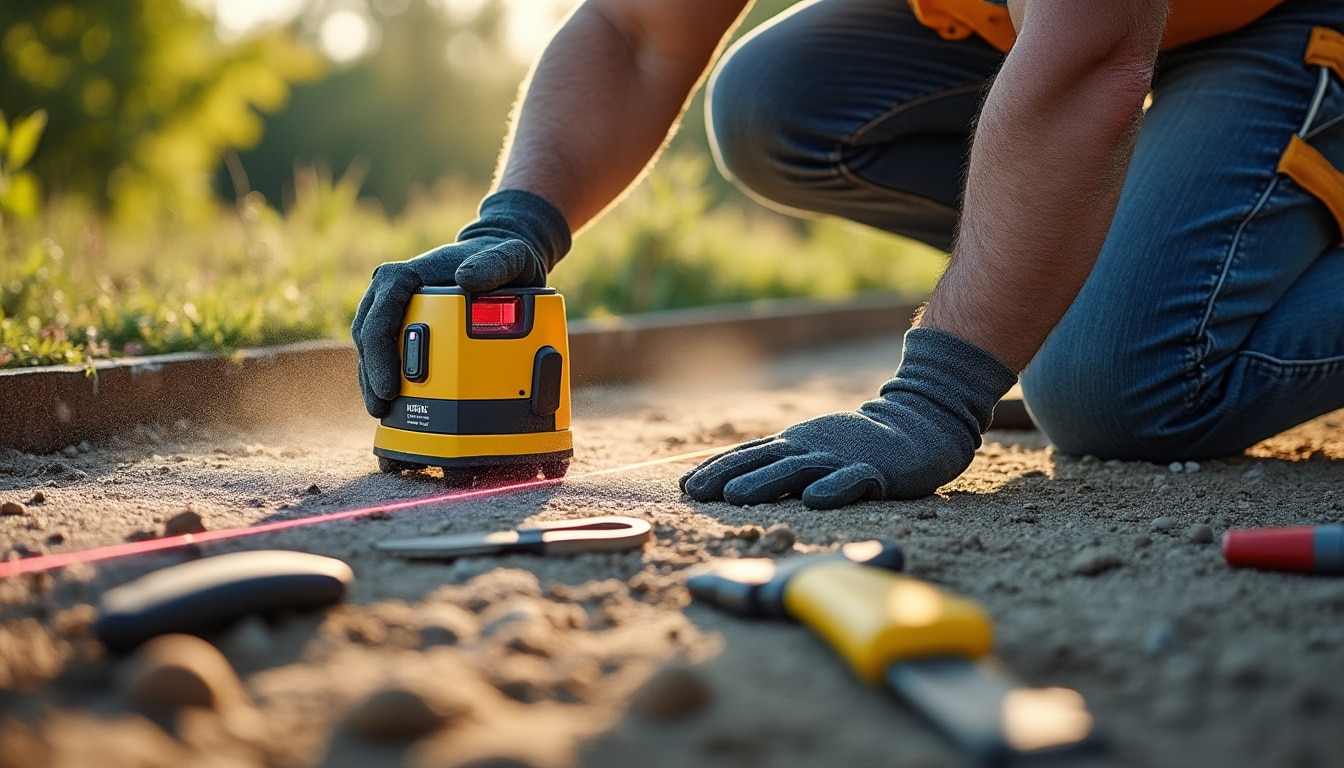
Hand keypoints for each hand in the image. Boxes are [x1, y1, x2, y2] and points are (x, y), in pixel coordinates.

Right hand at [351, 189, 569, 416]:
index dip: (380, 356)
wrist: (499, 261)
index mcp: (404, 276)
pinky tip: (395, 402)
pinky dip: (387, 376)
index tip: (390, 387)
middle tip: (382, 409)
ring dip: (374, 380)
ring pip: (371, 348)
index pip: (379, 318)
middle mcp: (390, 291)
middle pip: (368, 337)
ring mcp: (393, 308)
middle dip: (372, 376)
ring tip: (383, 412)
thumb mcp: (509, 257)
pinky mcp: (402, 323)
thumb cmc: (500, 258)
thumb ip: (494, 265)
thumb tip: (466, 279)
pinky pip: (386, 352)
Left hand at [680, 328, 1017, 508]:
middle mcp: (810, 448)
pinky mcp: (876, 471)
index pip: (747, 455)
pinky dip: (834, 487)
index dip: (715, 469)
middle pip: (763, 461)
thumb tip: (729, 481)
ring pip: (799, 469)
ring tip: (736, 497)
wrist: (916, 426)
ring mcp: (841, 458)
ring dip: (765, 482)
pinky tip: (815, 499)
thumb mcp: (810, 450)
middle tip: (696, 493)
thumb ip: (776, 464)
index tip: (685, 486)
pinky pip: (853, 480)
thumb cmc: (856, 446)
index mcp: (794, 445)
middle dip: (727, 476)